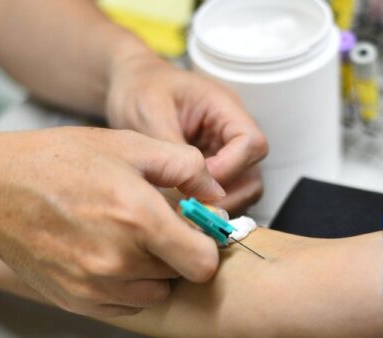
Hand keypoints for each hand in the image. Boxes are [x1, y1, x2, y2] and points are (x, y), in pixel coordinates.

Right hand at [0, 127, 223, 316]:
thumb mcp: (128, 145)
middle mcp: (120, 261)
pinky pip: (126, 304)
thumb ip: (184, 166)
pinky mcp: (78, 301)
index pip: (204, 263)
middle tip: (155, 226)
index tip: (196, 230)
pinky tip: (108, 254)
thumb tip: (217, 193)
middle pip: (180, 275)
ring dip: (154, 271)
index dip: (207, 245)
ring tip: (128, 239)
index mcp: (139, 218)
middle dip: (177, 252)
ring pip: (155, 292)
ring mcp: (96, 286)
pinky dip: (127, 285)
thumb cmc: (58, 162)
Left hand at [105, 52, 267, 213]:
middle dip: (228, 194)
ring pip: (243, 188)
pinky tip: (185, 204)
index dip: (231, 167)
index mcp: (223, 106)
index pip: (252, 142)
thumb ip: (172, 150)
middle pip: (253, 172)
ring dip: (220, 202)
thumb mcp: (150, 116)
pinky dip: (209, 203)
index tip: (200, 179)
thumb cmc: (140, 89)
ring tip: (189, 207)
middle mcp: (231, 130)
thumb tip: (189, 186)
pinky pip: (223, 191)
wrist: (129, 86)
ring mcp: (224, 149)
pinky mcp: (213, 165)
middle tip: (196, 205)